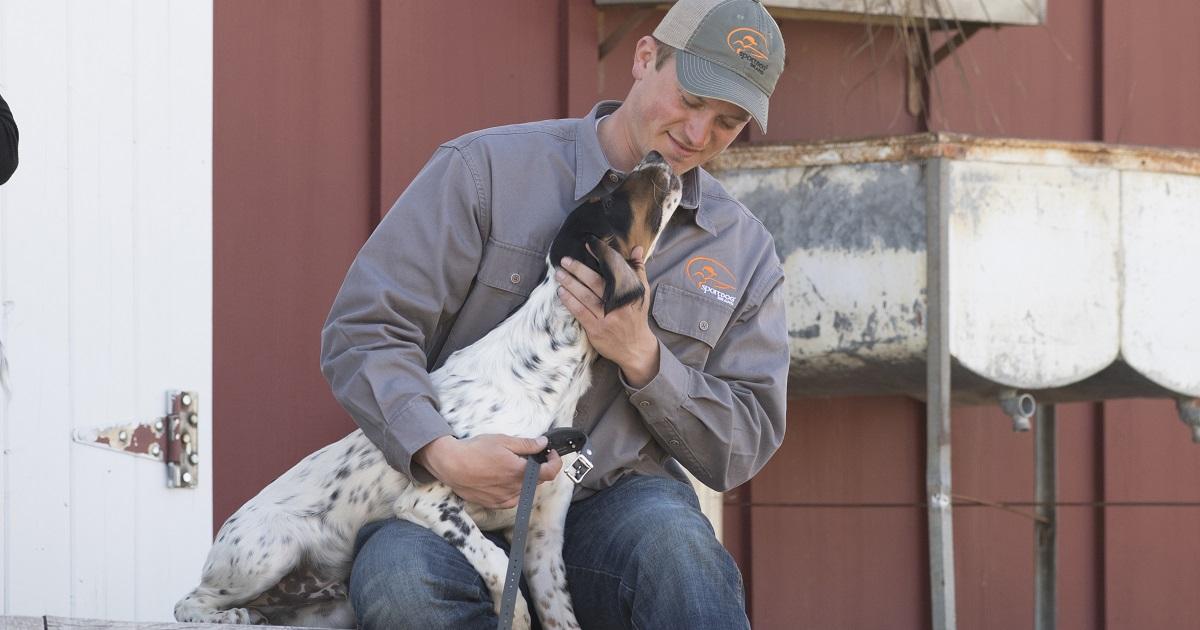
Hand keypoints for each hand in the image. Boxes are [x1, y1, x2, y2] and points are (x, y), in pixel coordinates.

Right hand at [414, 434, 561, 508]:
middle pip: (538, 481)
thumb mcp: (503, 440)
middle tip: (531, 456)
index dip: (555, 462)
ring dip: (526, 479)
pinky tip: (505, 479)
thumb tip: (543, 443)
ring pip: (525, 490)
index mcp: (519, 472)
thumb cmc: (474, 450)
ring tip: (514, 466)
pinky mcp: (494, 503)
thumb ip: (526, 444)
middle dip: (539, 468)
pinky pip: (513, 498)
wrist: (451, 465)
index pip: (549, 473)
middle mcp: (514, 488)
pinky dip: (515, 489)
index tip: (552, 454)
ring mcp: (504, 498)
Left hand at [556, 247, 659, 386]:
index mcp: (629, 292)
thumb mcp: (642, 293)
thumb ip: (637, 269)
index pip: (613, 270)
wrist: (635, 348)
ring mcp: (607, 318)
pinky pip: (580, 313)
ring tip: (559, 274)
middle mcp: (618, 304)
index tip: (588, 245)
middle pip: (595, 282)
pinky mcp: (597, 330)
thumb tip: (637, 248)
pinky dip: (570, 302)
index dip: (600, 256)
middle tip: (564, 260)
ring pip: (586, 297)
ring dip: (570, 284)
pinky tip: (561, 293)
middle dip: (578, 269)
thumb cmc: (636, 317)